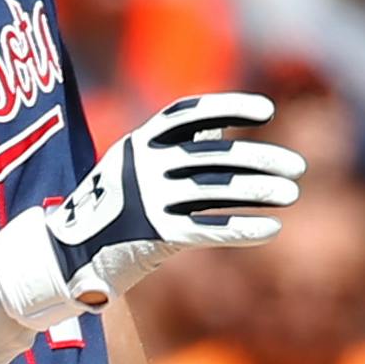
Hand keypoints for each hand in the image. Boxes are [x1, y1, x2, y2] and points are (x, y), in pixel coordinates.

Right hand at [45, 93, 302, 309]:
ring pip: (216, 191)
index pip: (189, 114)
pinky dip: (241, 228)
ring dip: (259, 191)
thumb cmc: (112, 208)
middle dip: (260, 158)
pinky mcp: (152, 235)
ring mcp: (147, 200)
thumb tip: (219, 126)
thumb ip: (174, 146)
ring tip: (290, 194)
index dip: (229, 107)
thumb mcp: (134, 166)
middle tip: (297, 166)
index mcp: (139, 142)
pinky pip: (207, 228)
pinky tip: (270, 228)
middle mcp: (143, 166)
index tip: (267, 111)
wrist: (66, 256)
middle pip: (214, 155)